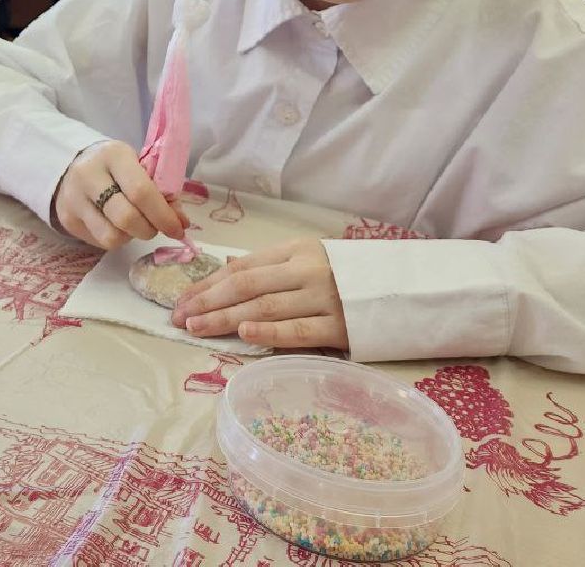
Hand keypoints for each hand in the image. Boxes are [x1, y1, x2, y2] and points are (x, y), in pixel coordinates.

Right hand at [51, 140, 185, 249]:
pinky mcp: (67, 218)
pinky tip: (116, 224)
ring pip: (111, 236)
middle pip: (125, 218)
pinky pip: (100, 242)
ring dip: (131, 237)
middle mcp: (88, 175)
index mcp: (113, 155)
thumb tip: (180, 223)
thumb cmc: (116, 166)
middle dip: (148, 229)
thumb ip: (161, 190)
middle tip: (155, 227)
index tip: (178, 229)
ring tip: (134, 224)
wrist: (73, 166)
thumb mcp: (138, 166)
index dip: (163, 215)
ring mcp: (74, 199)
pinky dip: (116, 238)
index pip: (141, 191)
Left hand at [171, 239, 348, 350]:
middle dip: (208, 301)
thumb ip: (269, 265)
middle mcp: (306, 270)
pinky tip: (243, 333)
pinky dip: (269, 332)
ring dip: (225, 318)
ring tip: (197, 327)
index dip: (209, 283)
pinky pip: (298, 329)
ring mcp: (323, 298)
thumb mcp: (308, 258)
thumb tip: (226, 268)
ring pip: (265, 307)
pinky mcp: (339, 326)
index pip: (242, 266)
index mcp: (296, 250)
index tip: (182, 299)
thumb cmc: (348, 276)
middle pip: (246, 285)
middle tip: (179, 317)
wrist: (405, 288)